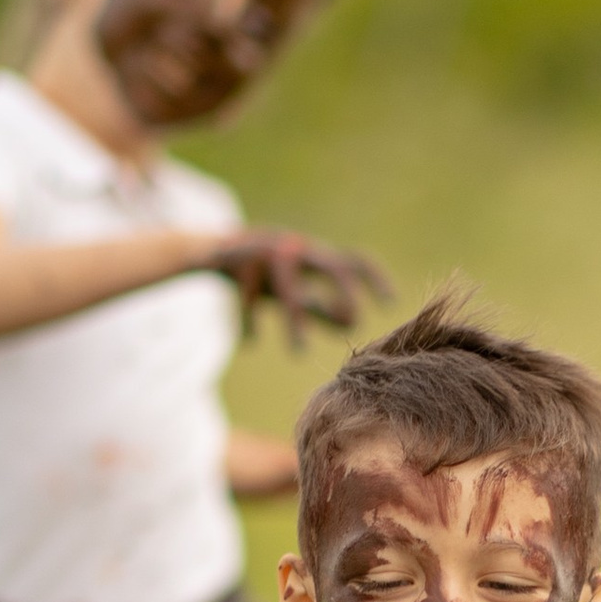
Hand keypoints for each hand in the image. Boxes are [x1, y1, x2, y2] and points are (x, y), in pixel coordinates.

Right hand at [210, 231, 388, 343]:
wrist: (209, 250)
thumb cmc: (261, 275)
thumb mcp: (293, 291)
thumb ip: (320, 308)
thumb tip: (351, 325)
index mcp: (311, 255)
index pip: (353, 261)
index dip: (374, 279)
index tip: (391, 302)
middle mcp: (295, 248)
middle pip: (332, 267)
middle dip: (344, 294)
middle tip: (354, 323)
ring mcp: (266, 251)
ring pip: (288, 290)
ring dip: (296, 322)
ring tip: (300, 354)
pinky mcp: (236, 259)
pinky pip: (246, 298)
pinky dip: (249, 322)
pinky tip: (252, 342)